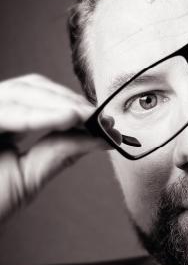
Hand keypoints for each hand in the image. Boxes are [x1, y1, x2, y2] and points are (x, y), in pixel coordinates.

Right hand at [0, 74, 107, 222]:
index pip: (34, 98)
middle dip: (64, 98)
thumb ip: (61, 152)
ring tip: (84, 116)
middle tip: (95, 114)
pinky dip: (35, 114)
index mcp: (0, 125)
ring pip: (16, 93)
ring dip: (54, 103)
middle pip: (26, 87)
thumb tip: (100, 137)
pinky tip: (65, 120)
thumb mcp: (29, 176)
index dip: (67, 102)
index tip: (99, 116)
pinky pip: (4, 111)